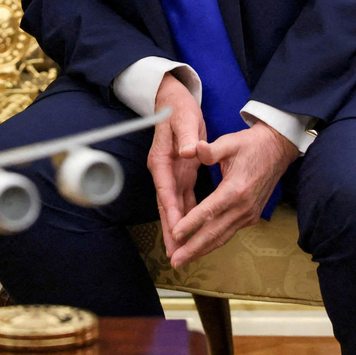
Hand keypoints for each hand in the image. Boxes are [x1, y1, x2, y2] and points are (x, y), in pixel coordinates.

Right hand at [147, 74, 206, 264]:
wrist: (173, 100)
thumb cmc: (179, 109)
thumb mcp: (185, 119)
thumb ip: (187, 136)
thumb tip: (188, 152)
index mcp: (162, 159)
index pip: (166, 189)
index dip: (171, 210)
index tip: (177, 230)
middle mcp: (164, 170)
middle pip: (166, 204)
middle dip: (171, 230)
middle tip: (176, 254)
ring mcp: (171, 174)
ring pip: (174, 206)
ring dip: (179, 229)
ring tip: (183, 252)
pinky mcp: (181, 174)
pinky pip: (184, 200)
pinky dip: (187, 216)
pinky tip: (193, 232)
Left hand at [167, 120, 297, 267]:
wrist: (277, 150)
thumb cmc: (251, 145)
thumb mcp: (229, 142)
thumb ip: (208, 150)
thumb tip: (189, 149)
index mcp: (235, 189)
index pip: (209, 211)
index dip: (191, 224)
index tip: (175, 235)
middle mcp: (243, 207)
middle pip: (215, 232)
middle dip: (193, 248)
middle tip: (175, 262)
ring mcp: (248, 214)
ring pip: (222, 237)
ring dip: (202, 250)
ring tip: (182, 260)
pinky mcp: (250, 216)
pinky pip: (229, 233)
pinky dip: (213, 242)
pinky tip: (200, 248)